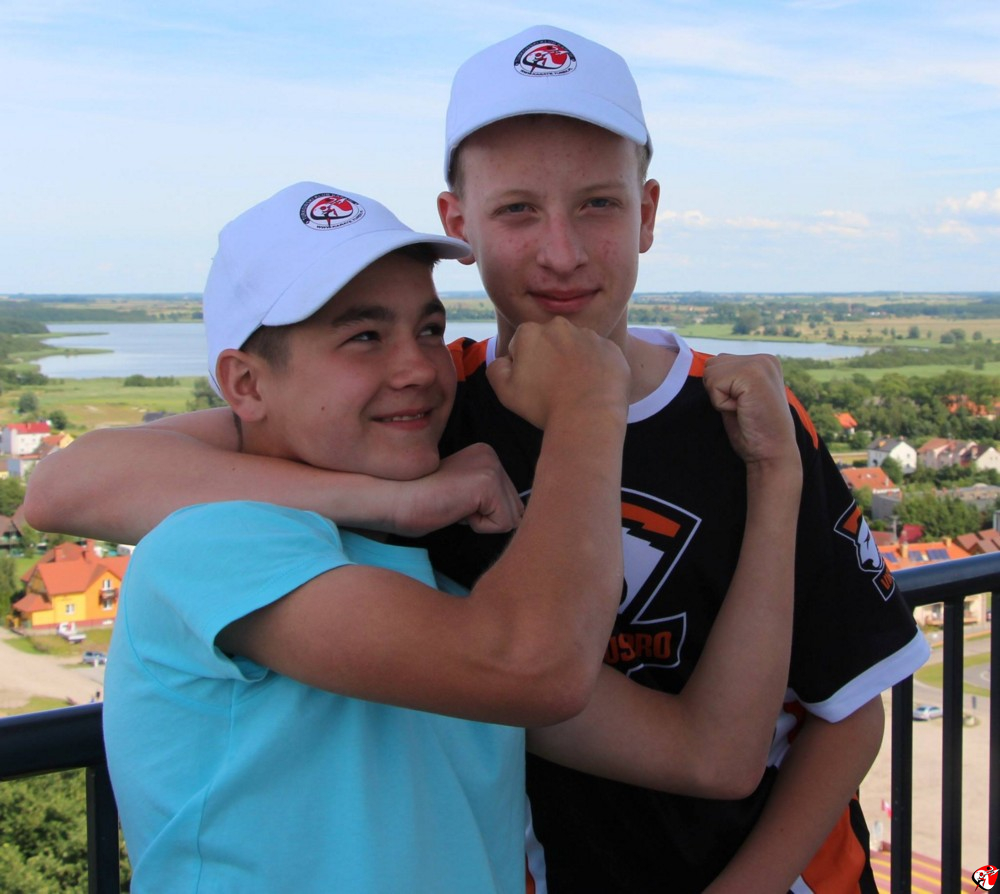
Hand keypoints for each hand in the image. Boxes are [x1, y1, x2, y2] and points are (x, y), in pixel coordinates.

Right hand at [390, 443, 523, 535]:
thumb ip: (485, 498)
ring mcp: (491, 466)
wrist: (394, 499)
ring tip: (454, 505)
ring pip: (512, 517)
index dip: (483, 513)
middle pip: (516, 508)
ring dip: (483, 522)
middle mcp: (491, 455)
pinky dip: (480, 526)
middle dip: (487, 517)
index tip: (454, 501)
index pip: (509, 499)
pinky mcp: (488, 483)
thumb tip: (513, 518)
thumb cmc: (419, 503)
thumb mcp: (462, 495)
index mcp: (484, 455)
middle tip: (453, 505)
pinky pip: (503, 524)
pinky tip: (456, 508)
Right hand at [487, 318, 629, 428]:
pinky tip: (592, 388)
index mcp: (530, 331)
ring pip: (575, 347)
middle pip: (549, 342)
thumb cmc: (543, 405)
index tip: (533, 385)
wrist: (588, 417)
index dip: (524, 367)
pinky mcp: (611, 348)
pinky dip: (596, 368)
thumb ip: (496, 368)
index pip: (521, 346)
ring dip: (573, 362)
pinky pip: (599, 356)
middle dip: (549, 358)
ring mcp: (589, 335)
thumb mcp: (505, 391)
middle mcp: (560, 326)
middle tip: (553, 387)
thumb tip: (506, 359)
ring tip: (575, 389)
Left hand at [702, 354, 798, 468]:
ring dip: (719, 397)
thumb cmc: (753, 431)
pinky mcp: (752, 374)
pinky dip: (721, 403)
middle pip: (711, 365)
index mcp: (763, 362)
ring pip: (710, 372)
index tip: (743, 405)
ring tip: (742, 409)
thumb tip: (707, 365)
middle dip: (718, 391)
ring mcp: (759, 364)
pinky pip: (714, 384)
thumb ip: (729, 378)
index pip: (717, 363)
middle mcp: (764, 358)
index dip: (720, 390)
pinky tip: (742, 410)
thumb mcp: (739, 396)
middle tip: (742, 408)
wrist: (772, 454)